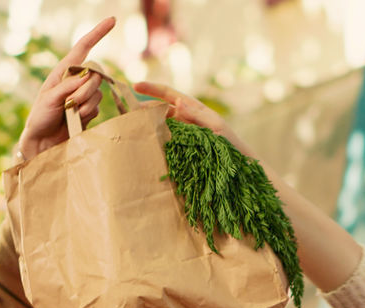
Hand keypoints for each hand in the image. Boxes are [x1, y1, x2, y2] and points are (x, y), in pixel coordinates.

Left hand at [17, 17, 113, 159]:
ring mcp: (84, 95)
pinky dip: (88, 113)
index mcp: (63, 72)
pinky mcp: (90, 109)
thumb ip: (67, 87)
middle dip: (86, 89)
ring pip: (98, 92)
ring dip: (85, 104)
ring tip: (70, 114)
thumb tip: (85, 76)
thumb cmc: (40, 118)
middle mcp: (76, 80)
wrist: (44, 142)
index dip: (98, 34)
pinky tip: (76, 120)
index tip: (112, 20)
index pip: (83, 48)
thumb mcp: (48, 99)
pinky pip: (98, 107)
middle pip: (95, 74)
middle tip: (71, 103)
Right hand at [133, 80, 250, 154]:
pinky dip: (153, 140)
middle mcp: (185, 118)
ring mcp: (182, 132)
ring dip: (146, 125)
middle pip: (159, 109)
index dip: (151, 88)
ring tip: (131, 128)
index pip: (168, 94)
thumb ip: (197, 115)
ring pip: (159, 125)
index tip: (135, 85)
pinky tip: (144, 145)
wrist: (238, 165)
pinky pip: (164, 140)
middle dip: (143, 108)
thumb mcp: (215, 126)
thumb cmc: (230, 144)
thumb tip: (178, 102)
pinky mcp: (180, 147)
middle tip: (126, 112)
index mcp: (193, 108)